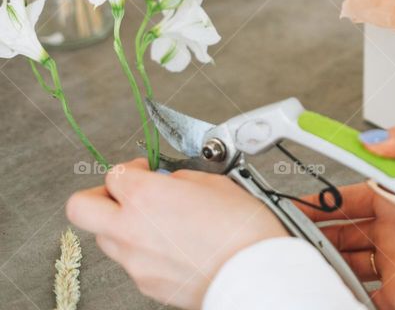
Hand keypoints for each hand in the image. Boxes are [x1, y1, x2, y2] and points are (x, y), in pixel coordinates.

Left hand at [66, 159, 286, 308]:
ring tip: (156, 222)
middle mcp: (130, 229)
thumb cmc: (242, 230)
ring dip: (122, 225)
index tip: (144, 171)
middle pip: (81, 207)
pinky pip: (131, 262)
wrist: (254, 274)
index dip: (130, 169)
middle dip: (98, 196)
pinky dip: (144, 251)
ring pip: (105, 237)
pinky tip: (174, 247)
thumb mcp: (216, 183)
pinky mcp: (146, 284)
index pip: (113, 174)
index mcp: (146, 196)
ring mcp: (134, 261)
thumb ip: (181, 179)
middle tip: (122, 194)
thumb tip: (171, 182)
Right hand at [299, 120, 394, 309]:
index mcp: (394, 200)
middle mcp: (389, 233)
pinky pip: (365, 302)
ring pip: (345, 271)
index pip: (343, 200)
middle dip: (311, 240)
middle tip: (285, 244)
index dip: (316, 203)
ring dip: (324, 271)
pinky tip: (330, 296)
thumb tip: (372, 138)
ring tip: (299, 273)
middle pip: (337, 237)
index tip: (289, 206)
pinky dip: (345, 300)